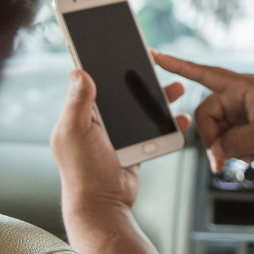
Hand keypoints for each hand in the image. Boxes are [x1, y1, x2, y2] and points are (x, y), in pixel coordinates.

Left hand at [50, 69, 190, 213]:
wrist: (103, 206)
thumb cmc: (83, 172)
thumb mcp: (75, 132)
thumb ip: (77, 102)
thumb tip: (78, 70)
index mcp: (79, 115)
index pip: (92, 81)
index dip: (105, 64)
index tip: (121, 47)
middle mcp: (96, 123)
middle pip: (121, 92)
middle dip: (140, 78)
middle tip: (155, 63)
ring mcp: (116, 135)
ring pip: (140, 109)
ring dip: (158, 98)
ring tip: (176, 88)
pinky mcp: (132, 147)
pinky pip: (151, 129)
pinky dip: (166, 122)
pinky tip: (179, 117)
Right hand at [151, 51, 253, 171]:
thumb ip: (236, 141)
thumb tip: (215, 150)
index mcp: (242, 86)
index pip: (204, 73)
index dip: (177, 65)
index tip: (154, 55)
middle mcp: (237, 94)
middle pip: (205, 114)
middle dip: (211, 139)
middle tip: (222, 161)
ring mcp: (239, 109)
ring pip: (213, 129)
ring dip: (222, 147)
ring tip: (243, 158)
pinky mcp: (242, 123)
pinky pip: (224, 136)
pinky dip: (230, 149)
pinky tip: (248, 155)